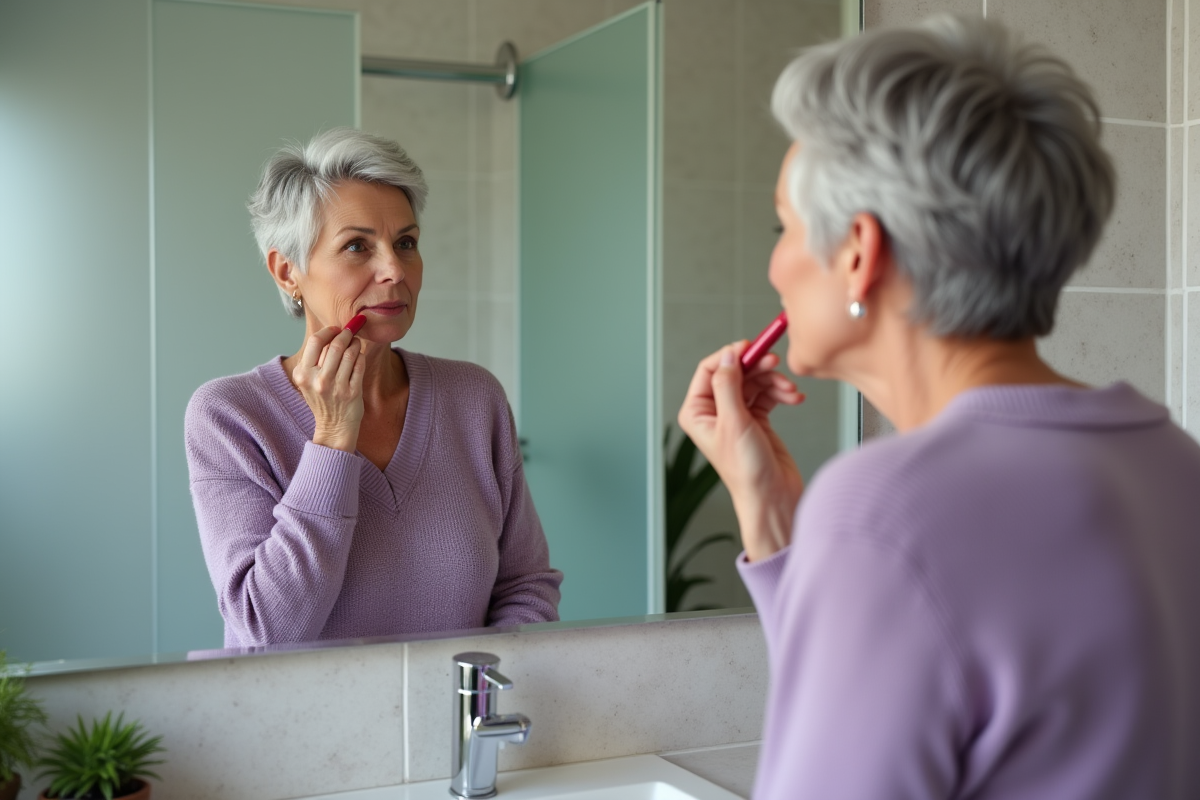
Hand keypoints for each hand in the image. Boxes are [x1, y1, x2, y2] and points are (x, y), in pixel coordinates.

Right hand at [292, 325, 366, 452]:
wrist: (334, 427)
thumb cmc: (323, 399)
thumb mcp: (309, 380)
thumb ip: (315, 358)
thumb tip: (333, 331)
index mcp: (303, 374)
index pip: (315, 341)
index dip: (328, 331)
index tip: (336, 329)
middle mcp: (318, 380)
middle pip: (335, 345)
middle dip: (345, 334)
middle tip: (350, 331)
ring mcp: (336, 387)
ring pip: (349, 353)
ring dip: (355, 343)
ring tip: (356, 342)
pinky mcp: (352, 392)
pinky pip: (359, 365)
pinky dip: (360, 356)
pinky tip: (359, 356)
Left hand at [677, 343, 805, 561]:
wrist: (773, 496)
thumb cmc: (747, 472)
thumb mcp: (734, 422)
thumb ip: (728, 385)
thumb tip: (727, 356)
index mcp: (697, 412)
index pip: (709, 370)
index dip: (730, 355)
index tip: (751, 346)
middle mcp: (715, 412)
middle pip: (735, 372)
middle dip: (757, 367)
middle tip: (774, 363)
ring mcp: (736, 415)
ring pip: (755, 382)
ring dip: (774, 382)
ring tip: (789, 390)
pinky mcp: (757, 420)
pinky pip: (768, 395)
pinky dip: (781, 393)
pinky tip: (794, 398)